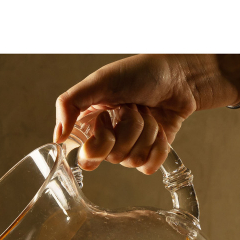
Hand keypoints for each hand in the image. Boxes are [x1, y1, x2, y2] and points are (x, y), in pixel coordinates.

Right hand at [53, 54, 239, 173]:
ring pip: (133, 161)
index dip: (100, 142)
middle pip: (113, 157)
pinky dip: (158, 147)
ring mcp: (131, 147)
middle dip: (129, 129)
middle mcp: (109, 138)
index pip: (87, 156)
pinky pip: (149, 167)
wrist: (181, 76)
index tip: (106, 119)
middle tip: (132, 108)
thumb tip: (58, 138)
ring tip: (148, 112)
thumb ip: (70, 104)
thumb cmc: (141, 73)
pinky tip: (160, 129)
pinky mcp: (151, 153)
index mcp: (91, 123)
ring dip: (146, 132)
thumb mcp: (100, 80)